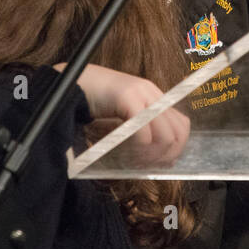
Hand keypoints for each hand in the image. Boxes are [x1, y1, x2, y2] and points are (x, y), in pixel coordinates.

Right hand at [56, 64, 189, 166]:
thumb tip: (158, 157)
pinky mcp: (127, 97)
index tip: (160, 163)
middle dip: (165, 155)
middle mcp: (151, 93)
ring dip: (151, 155)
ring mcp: (141, 93)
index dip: (175, 149)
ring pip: (165, 135)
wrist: (67, 83)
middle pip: (177, 132)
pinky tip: (125, 153)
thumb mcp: (122, 116)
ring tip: (135, 162)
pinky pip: (143, 132)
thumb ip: (140, 128)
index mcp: (153, 96)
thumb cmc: (92, 103)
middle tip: (147, 166)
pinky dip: (138, 148)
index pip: (181, 125)